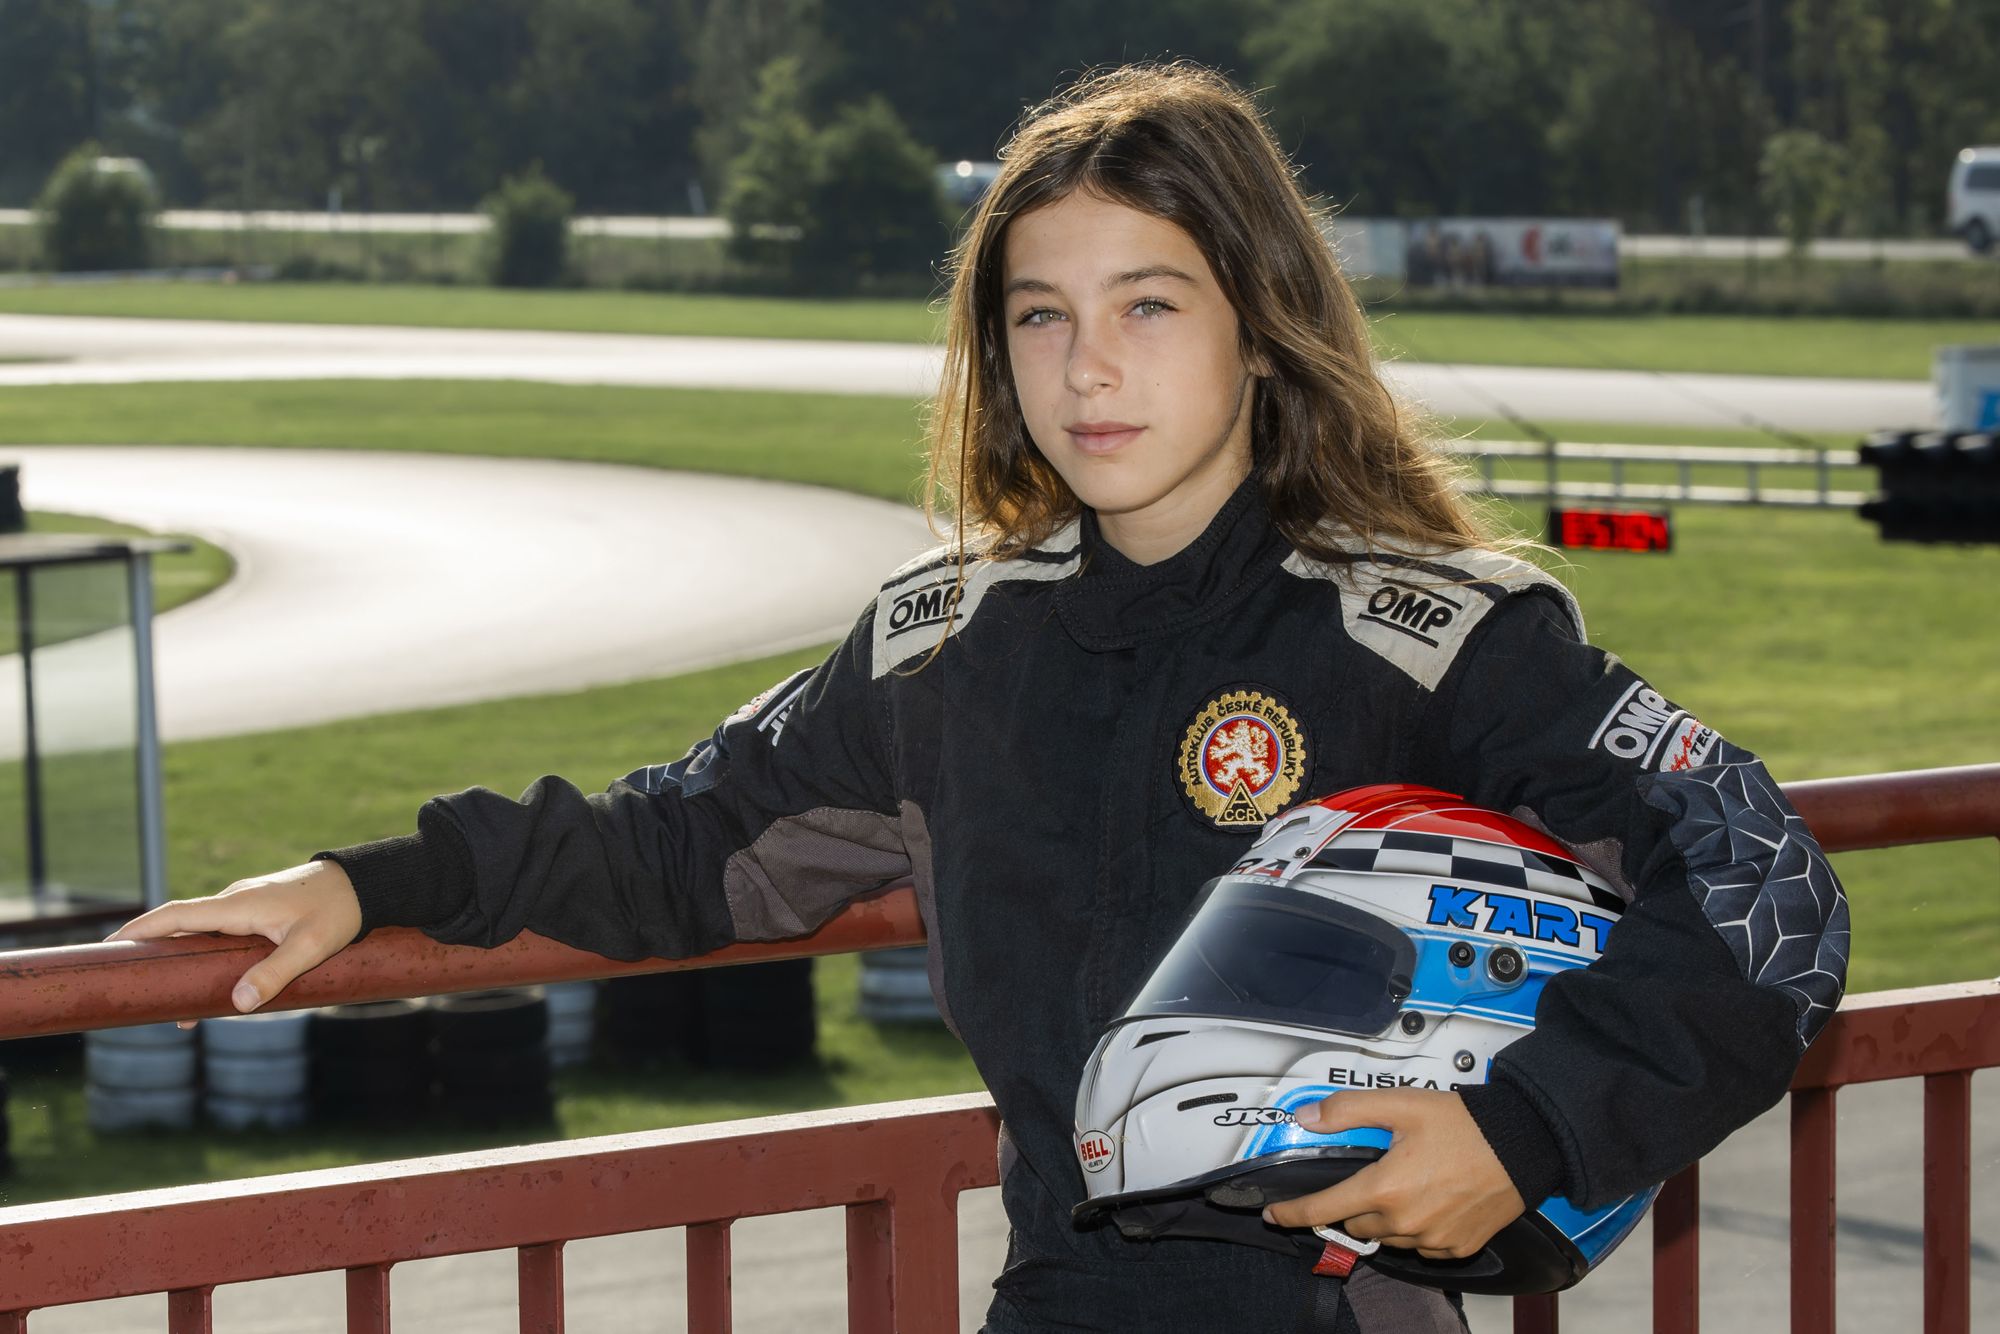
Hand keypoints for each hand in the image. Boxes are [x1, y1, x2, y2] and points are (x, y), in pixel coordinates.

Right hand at [107, 861, 362, 1016]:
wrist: (364, 883)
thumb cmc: (338, 911)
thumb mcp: (309, 946)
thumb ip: (274, 974)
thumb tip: (238, 1005)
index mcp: (237, 905)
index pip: (175, 916)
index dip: (140, 931)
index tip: (110, 948)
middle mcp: (234, 901)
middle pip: (181, 928)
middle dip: (156, 957)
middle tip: (138, 991)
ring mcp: (245, 904)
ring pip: (203, 934)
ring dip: (186, 963)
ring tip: (184, 1011)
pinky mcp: (259, 910)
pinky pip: (221, 933)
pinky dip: (208, 956)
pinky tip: (216, 986)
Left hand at [1261, 1089, 1525, 1260]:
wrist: (1523, 1144)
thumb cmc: (1465, 1124)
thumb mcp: (1400, 1104)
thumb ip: (1348, 1111)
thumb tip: (1308, 1116)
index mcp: (1385, 1189)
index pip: (1324, 1210)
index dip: (1293, 1214)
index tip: (1274, 1215)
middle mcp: (1406, 1221)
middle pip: (1357, 1224)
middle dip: (1353, 1205)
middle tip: (1369, 1179)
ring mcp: (1433, 1240)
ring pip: (1389, 1237)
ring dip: (1385, 1217)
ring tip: (1406, 1184)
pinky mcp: (1457, 1247)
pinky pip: (1422, 1247)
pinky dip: (1416, 1229)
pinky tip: (1429, 1201)